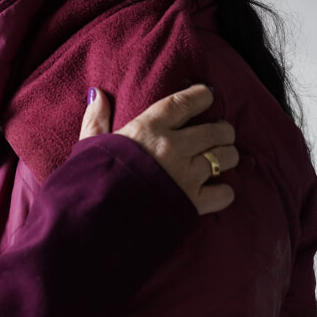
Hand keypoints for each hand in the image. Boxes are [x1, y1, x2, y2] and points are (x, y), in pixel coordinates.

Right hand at [80, 84, 236, 214]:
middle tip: (219, 133)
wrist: (93, 222)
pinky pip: (225, 193)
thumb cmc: (90, 181)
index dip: (202, 96)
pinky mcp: (193, 203)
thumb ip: (97, 119)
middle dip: (222, 130)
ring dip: (227, 156)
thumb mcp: (89, 146)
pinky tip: (215, 190)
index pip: (184, 103)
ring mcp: (186, 176)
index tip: (208, 96)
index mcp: (148, 129)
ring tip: (222, 158)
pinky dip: (224, 191)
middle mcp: (172, 148)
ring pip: (226, 158)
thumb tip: (97, 93)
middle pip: (215, 130)